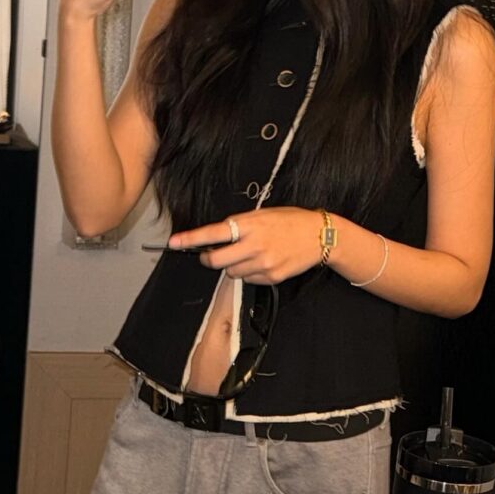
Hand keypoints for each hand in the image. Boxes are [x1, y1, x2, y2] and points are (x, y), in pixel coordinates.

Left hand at [170, 208, 324, 283]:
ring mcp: (263, 263)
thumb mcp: (263, 215)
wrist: (320, 236)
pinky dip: (249, 272)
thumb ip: (240, 226)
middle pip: (215, 261)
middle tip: (210, 254)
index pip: (213, 233)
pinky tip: (262, 262)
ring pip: (231, 272)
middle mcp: (254, 245)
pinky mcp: (272, 277)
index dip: (191, 239)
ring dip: (232, 265)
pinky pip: (249, 279)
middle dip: (208, 258)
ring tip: (248, 254)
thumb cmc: (290, 221)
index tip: (174, 242)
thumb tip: (217, 238)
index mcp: (250, 225)